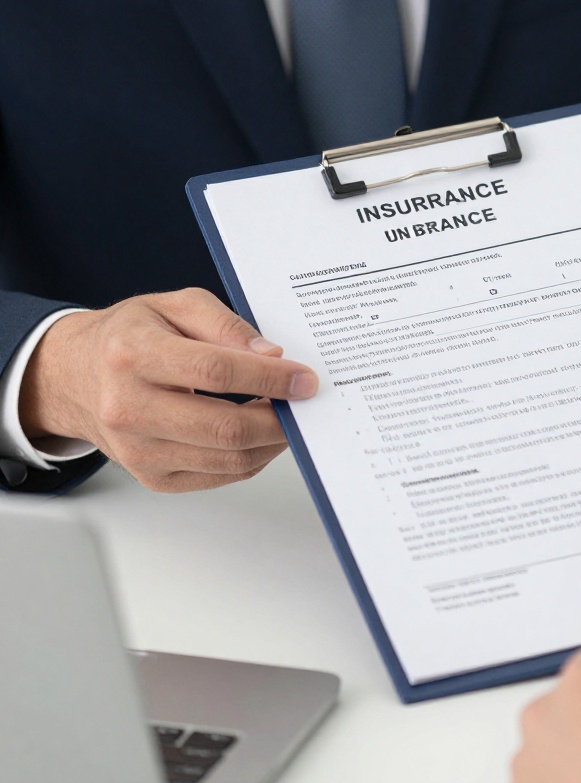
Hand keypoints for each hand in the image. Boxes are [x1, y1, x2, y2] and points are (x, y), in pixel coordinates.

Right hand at [19, 288, 318, 492]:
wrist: (75, 376)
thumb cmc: (129, 337)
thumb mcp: (175, 306)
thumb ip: (226, 324)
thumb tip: (271, 354)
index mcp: (133, 354)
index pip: (215, 372)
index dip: (269, 378)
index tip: (304, 379)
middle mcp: (128, 407)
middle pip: (223, 427)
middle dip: (279, 418)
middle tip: (304, 403)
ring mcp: (137, 450)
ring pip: (226, 459)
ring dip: (271, 441)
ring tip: (288, 417)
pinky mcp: (151, 477)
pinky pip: (219, 476)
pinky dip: (252, 457)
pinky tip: (261, 434)